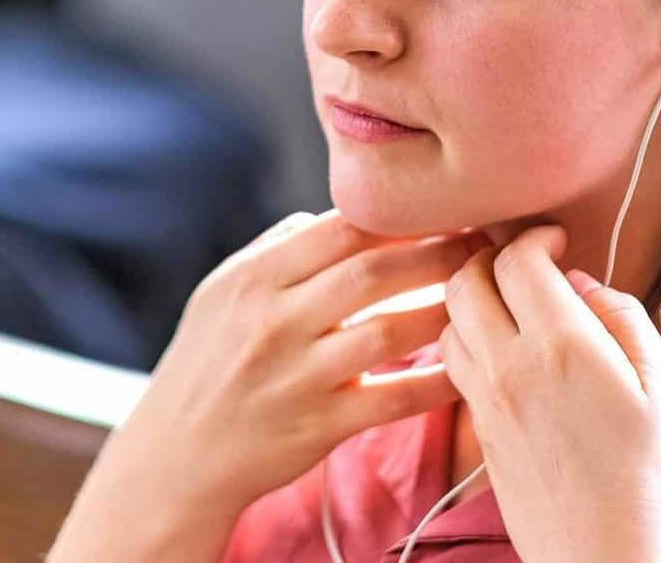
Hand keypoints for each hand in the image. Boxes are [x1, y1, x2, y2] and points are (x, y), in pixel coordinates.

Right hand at [49, 210, 483, 560]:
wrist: (175, 454)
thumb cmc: (205, 364)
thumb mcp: (221, 292)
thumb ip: (277, 250)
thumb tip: (337, 216)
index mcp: (254, 279)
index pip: (339, 229)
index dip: (400, 215)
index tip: (446, 207)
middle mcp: (274, 321)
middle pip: (370, 271)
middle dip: (437, 251)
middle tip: (484, 242)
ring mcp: (297, 376)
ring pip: (388, 331)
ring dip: (445, 309)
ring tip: (485, 296)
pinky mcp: (318, 427)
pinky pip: (392, 399)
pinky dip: (435, 382)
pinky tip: (470, 368)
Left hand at [439, 225, 660, 562]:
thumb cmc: (652, 484)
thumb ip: (625, 322)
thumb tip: (583, 285)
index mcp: (562, 347)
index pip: (515, 261)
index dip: (532, 237)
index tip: (556, 239)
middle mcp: (509, 366)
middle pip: (463, 280)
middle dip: (488, 256)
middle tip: (523, 261)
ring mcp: (485, 400)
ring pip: (447, 320)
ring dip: (470, 298)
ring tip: (508, 301)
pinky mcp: (478, 430)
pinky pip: (453, 363)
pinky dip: (466, 337)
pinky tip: (500, 346)